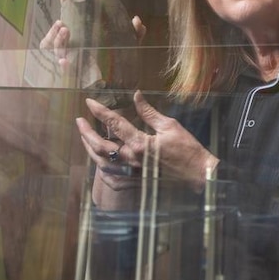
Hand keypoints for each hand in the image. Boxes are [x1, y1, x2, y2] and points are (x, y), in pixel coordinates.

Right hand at [39, 0, 147, 70]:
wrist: (120, 89)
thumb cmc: (120, 65)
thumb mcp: (128, 46)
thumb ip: (133, 34)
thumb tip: (137, 19)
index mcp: (85, 37)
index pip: (72, 18)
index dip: (66, 4)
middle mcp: (76, 47)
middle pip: (59, 34)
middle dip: (57, 26)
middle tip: (63, 22)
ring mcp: (74, 60)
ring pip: (58, 50)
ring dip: (58, 41)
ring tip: (65, 31)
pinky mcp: (75, 75)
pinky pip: (66, 71)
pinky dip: (64, 66)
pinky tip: (64, 62)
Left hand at [77, 90, 217, 192]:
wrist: (198, 174)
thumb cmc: (188, 149)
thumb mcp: (170, 126)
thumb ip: (149, 112)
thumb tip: (136, 96)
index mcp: (140, 144)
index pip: (114, 124)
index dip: (100, 111)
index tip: (89, 103)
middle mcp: (132, 160)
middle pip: (100, 147)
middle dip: (86, 133)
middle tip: (79, 121)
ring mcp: (133, 174)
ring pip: (102, 164)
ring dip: (91, 150)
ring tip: (86, 139)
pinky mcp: (137, 183)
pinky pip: (112, 180)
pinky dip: (103, 172)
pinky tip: (100, 164)